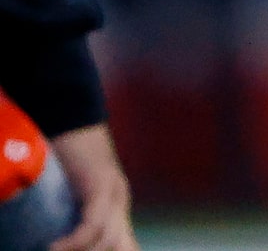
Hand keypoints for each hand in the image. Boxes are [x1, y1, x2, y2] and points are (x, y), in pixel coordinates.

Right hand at [44, 123, 133, 250]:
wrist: (70, 118)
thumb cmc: (64, 157)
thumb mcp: (71, 196)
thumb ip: (76, 218)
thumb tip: (60, 239)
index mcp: (116, 209)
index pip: (126, 245)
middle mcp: (120, 202)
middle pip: (117, 246)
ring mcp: (114, 193)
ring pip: (105, 240)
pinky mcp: (101, 184)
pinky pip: (93, 223)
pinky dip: (74, 241)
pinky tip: (54, 248)